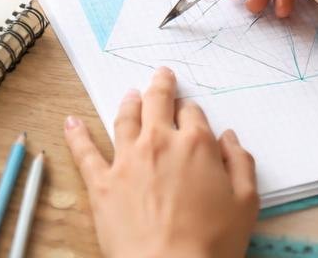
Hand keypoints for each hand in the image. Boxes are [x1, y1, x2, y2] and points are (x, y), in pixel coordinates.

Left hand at [64, 67, 257, 257]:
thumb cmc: (212, 242)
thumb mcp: (246, 202)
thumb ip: (240, 163)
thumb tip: (229, 138)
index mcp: (197, 144)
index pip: (193, 113)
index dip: (192, 111)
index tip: (191, 113)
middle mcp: (160, 143)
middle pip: (157, 102)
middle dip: (160, 85)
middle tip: (161, 76)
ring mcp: (128, 161)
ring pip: (125, 119)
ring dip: (128, 103)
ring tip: (129, 95)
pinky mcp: (103, 184)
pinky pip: (85, 153)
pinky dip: (76, 135)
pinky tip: (71, 123)